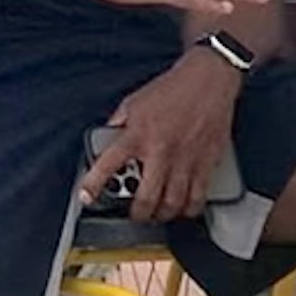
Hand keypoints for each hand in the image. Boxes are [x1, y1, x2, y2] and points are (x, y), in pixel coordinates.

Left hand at [82, 51, 242, 227]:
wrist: (208, 79)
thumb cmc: (173, 88)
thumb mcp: (134, 102)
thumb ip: (118, 123)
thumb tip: (107, 138)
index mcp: (137, 134)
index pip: (108, 164)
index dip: (93, 185)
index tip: (86, 197)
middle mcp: (160, 151)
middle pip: (145, 199)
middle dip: (137, 214)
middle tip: (135, 214)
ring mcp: (185, 160)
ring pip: (172, 204)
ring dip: (162, 215)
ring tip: (157, 214)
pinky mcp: (207, 163)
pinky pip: (198, 198)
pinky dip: (189, 209)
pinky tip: (183, 207)